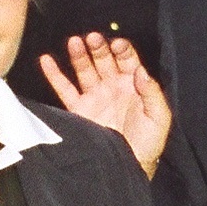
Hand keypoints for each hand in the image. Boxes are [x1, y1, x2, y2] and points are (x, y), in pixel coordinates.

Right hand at [41, 30, 170, 177]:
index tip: (116, 44)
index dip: (122, 50)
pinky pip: (64, 88)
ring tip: (74, 42)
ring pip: (85, 70)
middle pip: (104, 60)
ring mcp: (95, 97)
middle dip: (99, 48)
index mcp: (134, 86)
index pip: (127, 60)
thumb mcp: (159, 117)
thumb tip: (141, 71)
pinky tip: (47, 60)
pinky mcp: (79, 109)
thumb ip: (152, 93)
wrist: (127, 167)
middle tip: (92, 38)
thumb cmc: (148, 144)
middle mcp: (113, 87)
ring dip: (79, 55)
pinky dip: (55, 74)